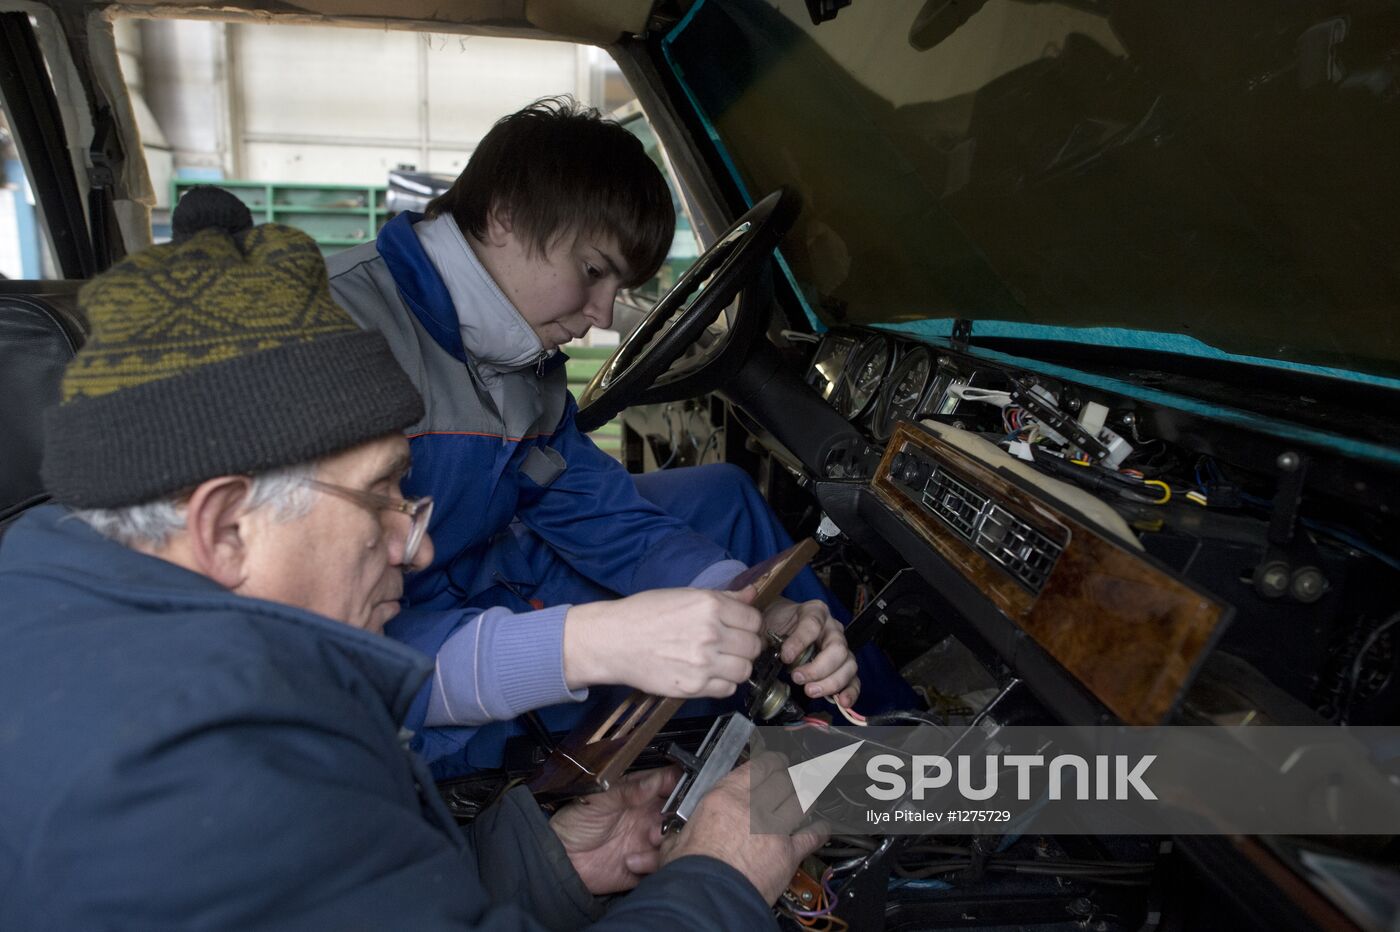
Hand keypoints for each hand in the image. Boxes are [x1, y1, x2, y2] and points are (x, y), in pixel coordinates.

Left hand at [550, 767, 679, 894]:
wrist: (560, 859)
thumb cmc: (574, 822)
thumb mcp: (599, 799)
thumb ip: (628, 790)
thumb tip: (655, 781)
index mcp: (640, 794)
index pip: (670, 784)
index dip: (682, 785)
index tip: (685, 790)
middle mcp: (648, 817)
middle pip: (680, 814)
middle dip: (678, 817)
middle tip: (663, 821)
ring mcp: (648, 842)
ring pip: (675, 840)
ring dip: (666, 841)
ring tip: (649, 840)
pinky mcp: (644, 866)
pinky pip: (662, 866)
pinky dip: (654, 865)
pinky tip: (632, 862)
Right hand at [563, 586, 763, 697]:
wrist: (613, 641)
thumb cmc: (643, 614)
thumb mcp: (683, 595)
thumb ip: (723, 596)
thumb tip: (751, 594)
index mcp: (709, 606)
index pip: (754, 620)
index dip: (750, 624)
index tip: (742, 627)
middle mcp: (711, 633)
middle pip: (753, 646)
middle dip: (746, 646)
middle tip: (733, 645)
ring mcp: (703, 663)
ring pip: (744, 670)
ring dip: (737, 666)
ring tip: (722, 661)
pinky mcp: (693, 687)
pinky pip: (726, 689)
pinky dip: (723, 683)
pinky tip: (709, 674)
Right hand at [661, 752, 827, 903]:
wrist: (710, 895)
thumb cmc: (692, 870)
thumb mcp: (677, 841)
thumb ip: (683, 834)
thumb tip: (671, 840)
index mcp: (725, 796)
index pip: (756, 767)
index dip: (769, 761)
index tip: (772, 760)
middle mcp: (754, 806)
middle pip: (782, 779)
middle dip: (789, 774)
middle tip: (792, 772)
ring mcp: (776, 827)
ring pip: (800, 800)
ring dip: (805, 796)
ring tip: (807, 792)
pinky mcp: (789, 852)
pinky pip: (812, 835)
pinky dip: (820, 830)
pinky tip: (822, 827)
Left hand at [762, 598, 860, 707]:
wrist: (779, 624)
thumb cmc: (775, 622)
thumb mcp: (766, 621)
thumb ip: (762, 633)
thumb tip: (755, 649)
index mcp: (815, 611)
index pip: (813, 625)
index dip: (800, 642)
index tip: (785, 656)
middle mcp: (832, 628)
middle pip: (837, 647)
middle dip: (817, 667)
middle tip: (797, 677)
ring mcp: (841, 647)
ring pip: (848, 664)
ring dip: (831, 682)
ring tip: (811, 691)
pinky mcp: (842, 666)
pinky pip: (853, 679)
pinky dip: (850, 691)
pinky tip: (842, 702)